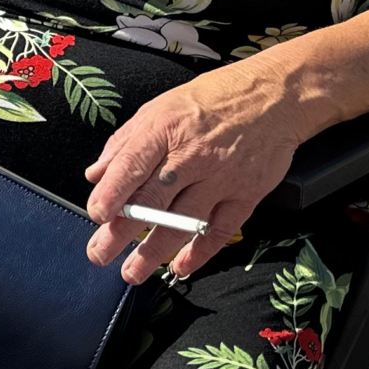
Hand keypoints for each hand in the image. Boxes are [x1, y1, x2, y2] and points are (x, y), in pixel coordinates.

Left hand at [83, 68, 309, 283]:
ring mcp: (221, 177)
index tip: (96, 216)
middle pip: (152, 200)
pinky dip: (200, 253)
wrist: (272, 96)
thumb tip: (96, 175)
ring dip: (154, 252)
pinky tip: (181, 267)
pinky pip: (220, 230)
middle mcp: (192, 155)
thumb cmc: (211, 100)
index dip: (111, 193)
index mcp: (165, 129)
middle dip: (122, 232)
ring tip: (132, 272)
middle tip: (99, 254)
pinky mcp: (246, 194)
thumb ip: (125, 143)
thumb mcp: (160, 108)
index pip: (132, 165)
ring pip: (182, 222)